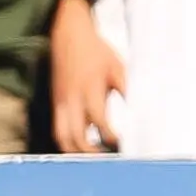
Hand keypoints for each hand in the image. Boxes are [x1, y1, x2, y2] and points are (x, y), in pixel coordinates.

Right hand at [49, 0, 123, 153]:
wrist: (68, 33)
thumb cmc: (96, 51)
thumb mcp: (117, 66)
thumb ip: (127, 89)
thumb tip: (141, 112)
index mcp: (89, 88)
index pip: (98, 120)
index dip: (110, 137)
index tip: (124, 145)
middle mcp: (71, 98)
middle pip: (75, 136)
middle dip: (91, 154)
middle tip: (108, 162)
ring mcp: (60, 101)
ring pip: (62, 136)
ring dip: (76, 152)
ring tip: (94, 160)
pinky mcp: (55, 102)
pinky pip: (58, 128)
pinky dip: (68, 142)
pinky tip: (83, 148)